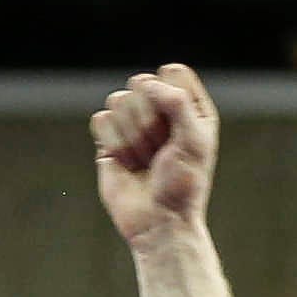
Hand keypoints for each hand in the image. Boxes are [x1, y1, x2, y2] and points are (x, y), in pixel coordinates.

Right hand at [91, 63, 220, 247]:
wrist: (159, 223)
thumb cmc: (183, 185)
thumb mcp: (195, 142)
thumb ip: (177, 103)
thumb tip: (145, 83)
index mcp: (189, 107)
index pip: (172, 73)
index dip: (171, 96)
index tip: (180, 129)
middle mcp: (160, 109)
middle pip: (141, 83)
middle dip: (150, 121)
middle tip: (161, 152)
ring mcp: (133, 122)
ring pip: (118, 100)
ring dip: (133, 137)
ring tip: (146, 161)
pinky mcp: (109, 137)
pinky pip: (101, 119)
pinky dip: (114, 144)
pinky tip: (127, 163)